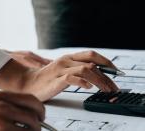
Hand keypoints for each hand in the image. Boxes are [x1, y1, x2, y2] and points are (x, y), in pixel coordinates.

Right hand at [0, 51, 118, 101]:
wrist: (27, 83)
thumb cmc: (46, 79)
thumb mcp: (65, 71)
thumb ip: (78, 70)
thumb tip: (97, 74)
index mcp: (70, 57)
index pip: (92, 55)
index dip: (106, 62)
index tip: (117, 72)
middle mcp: (67, 60)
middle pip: (93, 63)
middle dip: (107, 74)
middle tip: (114, 86)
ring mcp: (62, 68)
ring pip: (86, 69)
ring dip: (100, 80)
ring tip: (106, 90)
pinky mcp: (56, 78)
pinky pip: (72, 78)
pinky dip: (83, 82)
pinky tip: (89, 88)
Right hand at [0, 91, 44, 130]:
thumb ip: (7, 104)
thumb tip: (27, 112)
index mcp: (2, 96)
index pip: (31, 100)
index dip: (40, 110)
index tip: (41, 117)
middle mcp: (3, 106)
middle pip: (34, 116)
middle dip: (37, 126)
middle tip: (35, 130)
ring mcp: (1, 121)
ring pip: (30, 129)